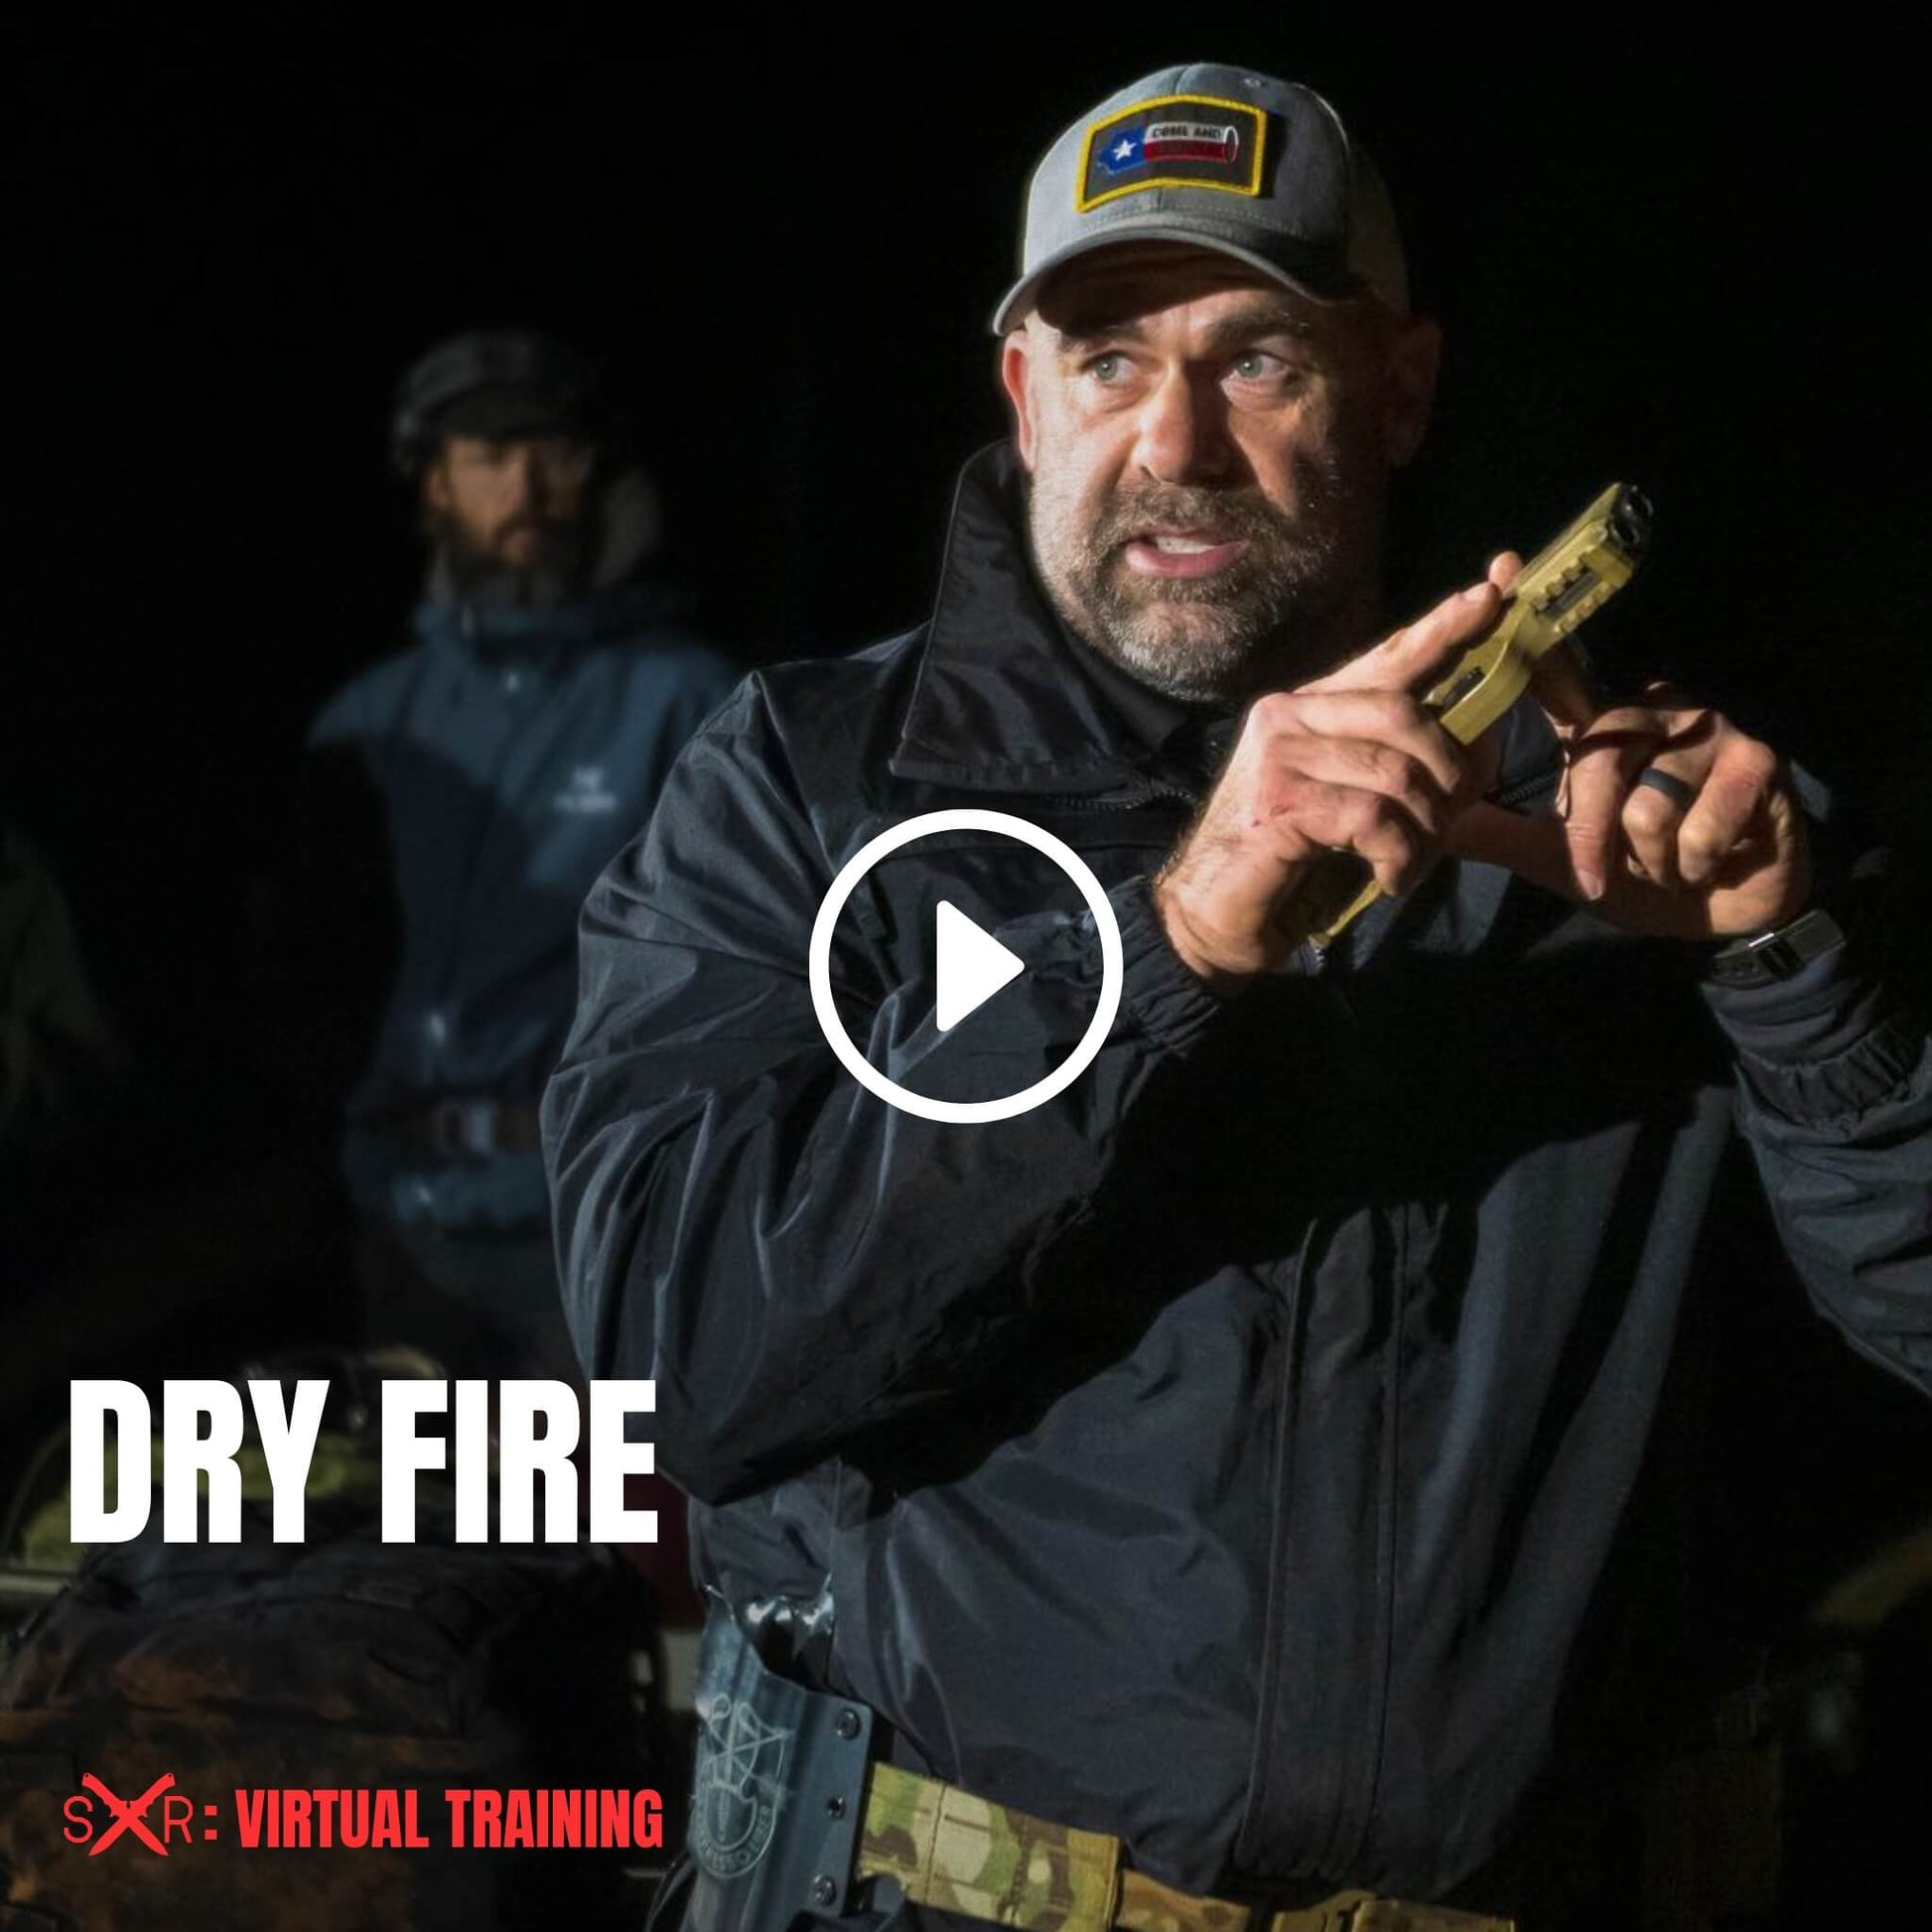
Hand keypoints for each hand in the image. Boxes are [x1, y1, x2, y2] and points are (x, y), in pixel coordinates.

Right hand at [1153, 570, 1508, 983]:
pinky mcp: (1280, 802)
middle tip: (1453, 819)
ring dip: (1425, 829)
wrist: (1208, 920)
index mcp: (1304, 708)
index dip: (1443, 627)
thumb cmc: (1286, 865)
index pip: (1386, 658)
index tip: (1493, 595)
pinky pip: (1374, 816)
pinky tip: (1389, 880)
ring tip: (1413, 864)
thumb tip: (1480, 743)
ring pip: (1396, 770)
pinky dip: (1398, 856)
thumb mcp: (1346, 801)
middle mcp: (1286, 716)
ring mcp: (1278, 756)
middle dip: (1449, 769)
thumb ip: (1394, 763)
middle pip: (1404, 712)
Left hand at [1445, 560, 1811, 938]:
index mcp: (1603, 723)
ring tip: (1668, 862)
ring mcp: (1710, 729)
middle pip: (1598, 756)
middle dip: (1591, 832)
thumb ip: (1499, 834)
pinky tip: (1710, 863)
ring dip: (1650, 857)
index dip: (1530, 634)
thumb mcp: (1556, 859)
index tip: (1502, 569)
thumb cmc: (1639, 874)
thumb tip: (1434, 823)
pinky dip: (1694, 863)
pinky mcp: (1756, 762)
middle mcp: (1654, 709)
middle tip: (1601, 877)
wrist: (1725, 913)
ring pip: (1648, 803)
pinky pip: (1699, 827)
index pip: (1560, 674)